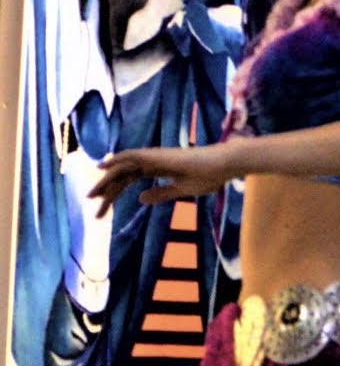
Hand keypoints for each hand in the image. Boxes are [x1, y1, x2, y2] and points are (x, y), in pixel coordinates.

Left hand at [89, 142, 236, 216]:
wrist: (222, 166)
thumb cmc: (208, 177)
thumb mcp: (180, 190)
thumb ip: (161, 194)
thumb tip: (140, 198)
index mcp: (158, 170)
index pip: (130, 181)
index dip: (115, 193)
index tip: (102, 210)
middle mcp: (152, 162)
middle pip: (123, 175)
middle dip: (106, 189)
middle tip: (90, 203)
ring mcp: (155, 157)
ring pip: (124, 167)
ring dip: (107, 179)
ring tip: (91, 193)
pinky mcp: (158, 155)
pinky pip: (133, 155)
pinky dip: (118, 159)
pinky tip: (105, 166)